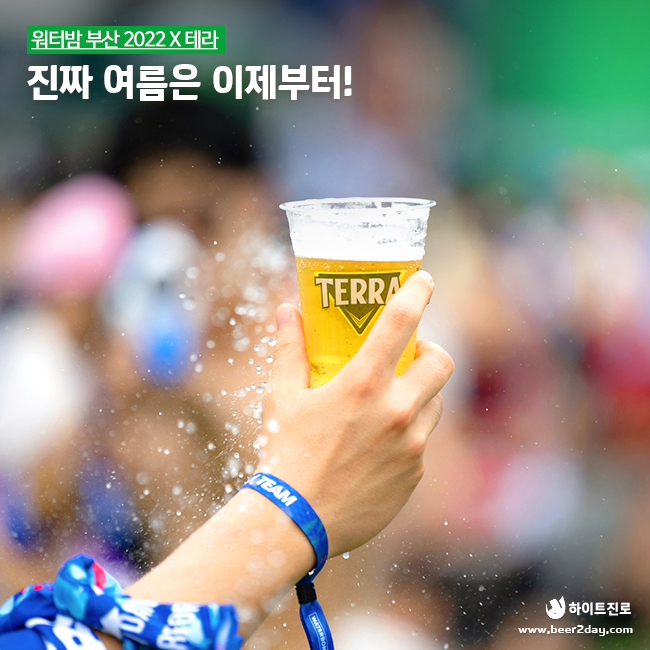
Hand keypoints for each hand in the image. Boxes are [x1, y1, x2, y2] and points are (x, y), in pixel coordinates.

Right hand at [262, 269, 453, 555]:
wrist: (295, 519)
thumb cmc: (285, 452)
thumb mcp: (282, 395)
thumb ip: (290, 348)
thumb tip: (288, 312)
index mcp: (363, 382)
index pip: (402, 321)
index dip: (418, 292)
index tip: (424, 280)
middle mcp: (396, 409)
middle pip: (441, 362)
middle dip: (430, 351)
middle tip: (410, 355)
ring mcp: (411, 444)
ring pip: (435, 403)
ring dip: (419, 394)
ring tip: (390, 402)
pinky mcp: (414, 473)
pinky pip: (422, 441)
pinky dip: (408, 433)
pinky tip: (378, 445)